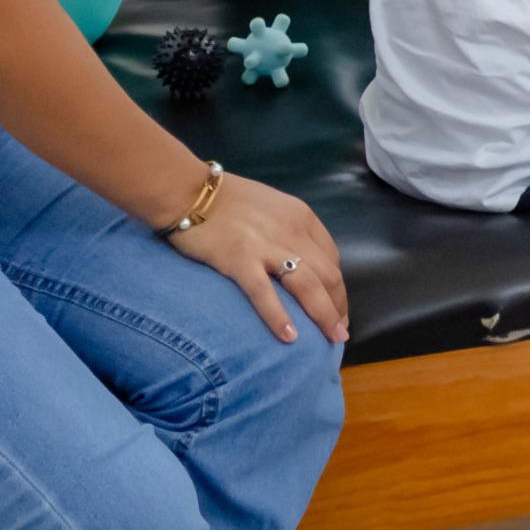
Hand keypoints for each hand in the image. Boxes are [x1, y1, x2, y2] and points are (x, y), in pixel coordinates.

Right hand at [167, 173, 350, 344]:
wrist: (189, 190)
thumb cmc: (228, 199)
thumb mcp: (273, 207)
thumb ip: (290, 230)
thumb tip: (301, 261)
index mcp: (301, 217)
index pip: (332, 258)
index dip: (338, 288)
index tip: (336, 308)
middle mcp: (291, 231)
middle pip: (327, 275)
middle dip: (338, 306)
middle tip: (339, 333)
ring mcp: (266, 246)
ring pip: (307, 285)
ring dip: (324, 315)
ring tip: (333, 338)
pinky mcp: (239, 259)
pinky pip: (264, 293)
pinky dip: (279, 317)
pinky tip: (290, 337)